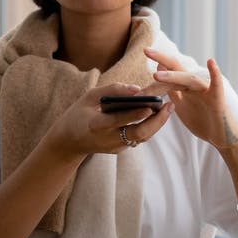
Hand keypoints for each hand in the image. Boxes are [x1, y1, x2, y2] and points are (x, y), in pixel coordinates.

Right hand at [45, 82, 174, 156]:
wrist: (69, 142)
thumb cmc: (78, 114)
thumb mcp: (89, 97)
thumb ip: (112, 91)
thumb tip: (137, 89)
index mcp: (97, 125)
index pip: (120, 121)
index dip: (136, 115)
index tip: (150, 106)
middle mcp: (108, 139)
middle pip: (138, 133)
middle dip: (157, 121)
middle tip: (169, 106)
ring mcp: (116, 146)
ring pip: (142, 137)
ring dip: (157, 124)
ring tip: (168, 108)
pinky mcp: (120, 149)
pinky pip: (138, 137)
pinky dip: (149, 126)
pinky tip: (157, 114)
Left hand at [144, 49, 237, 151]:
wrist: (221, 137)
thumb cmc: (202, 121)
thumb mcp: (180, 106)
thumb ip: (171, 90)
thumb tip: (158, 74)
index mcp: (183, 87)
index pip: (166, 78)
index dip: (150, 80)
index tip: (133, 82)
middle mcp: (193, 85)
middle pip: (176, 69)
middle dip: (161, 59)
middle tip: (146, 51)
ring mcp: (205, 90)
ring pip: (189, 79)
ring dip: (174, 75)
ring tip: (157, 75)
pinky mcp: (217, 97)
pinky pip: (217, 83)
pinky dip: (215, 72)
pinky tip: (211, 62)